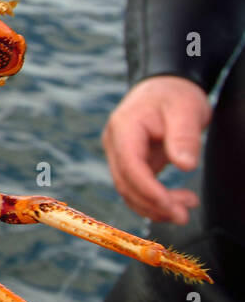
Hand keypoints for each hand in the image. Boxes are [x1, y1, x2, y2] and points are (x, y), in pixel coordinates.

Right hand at [102, 75, 210, 224]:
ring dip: (153, 206)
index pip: (130, 166)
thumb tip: (185, 166)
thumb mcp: (186, 110)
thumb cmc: (175, 95)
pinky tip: (175, 203)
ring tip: (185, 209)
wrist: (165, 86)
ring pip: (128, 190)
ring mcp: (119, 154)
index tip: (172, 206)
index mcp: (124, 128)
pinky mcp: (129, 162)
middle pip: (125, 183)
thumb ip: (184, 137)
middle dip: (152, 204)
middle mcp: (115, 143)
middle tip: (183, 215)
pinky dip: (152, 200)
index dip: (148, 190)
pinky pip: (135, 187)